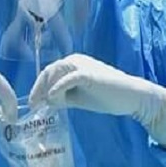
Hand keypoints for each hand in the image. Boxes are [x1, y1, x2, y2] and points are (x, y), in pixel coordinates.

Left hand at [29, 54, 165, 147]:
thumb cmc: (107, 97)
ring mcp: (82, 66)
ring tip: (47, 104)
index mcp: (73, 64)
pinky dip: (57, 89)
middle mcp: (75, 61)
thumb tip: (45, 102)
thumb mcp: (79, 98)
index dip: (38, 86)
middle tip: (33, 105)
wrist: (132, 98)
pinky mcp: (89, 74)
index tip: (33, 103)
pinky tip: (53, 99)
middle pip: (49, 70)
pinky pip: (68, 79)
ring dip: (47, 89)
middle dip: (38, 88)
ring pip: (55, 72)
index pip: (49, 72)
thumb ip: (62, 97)